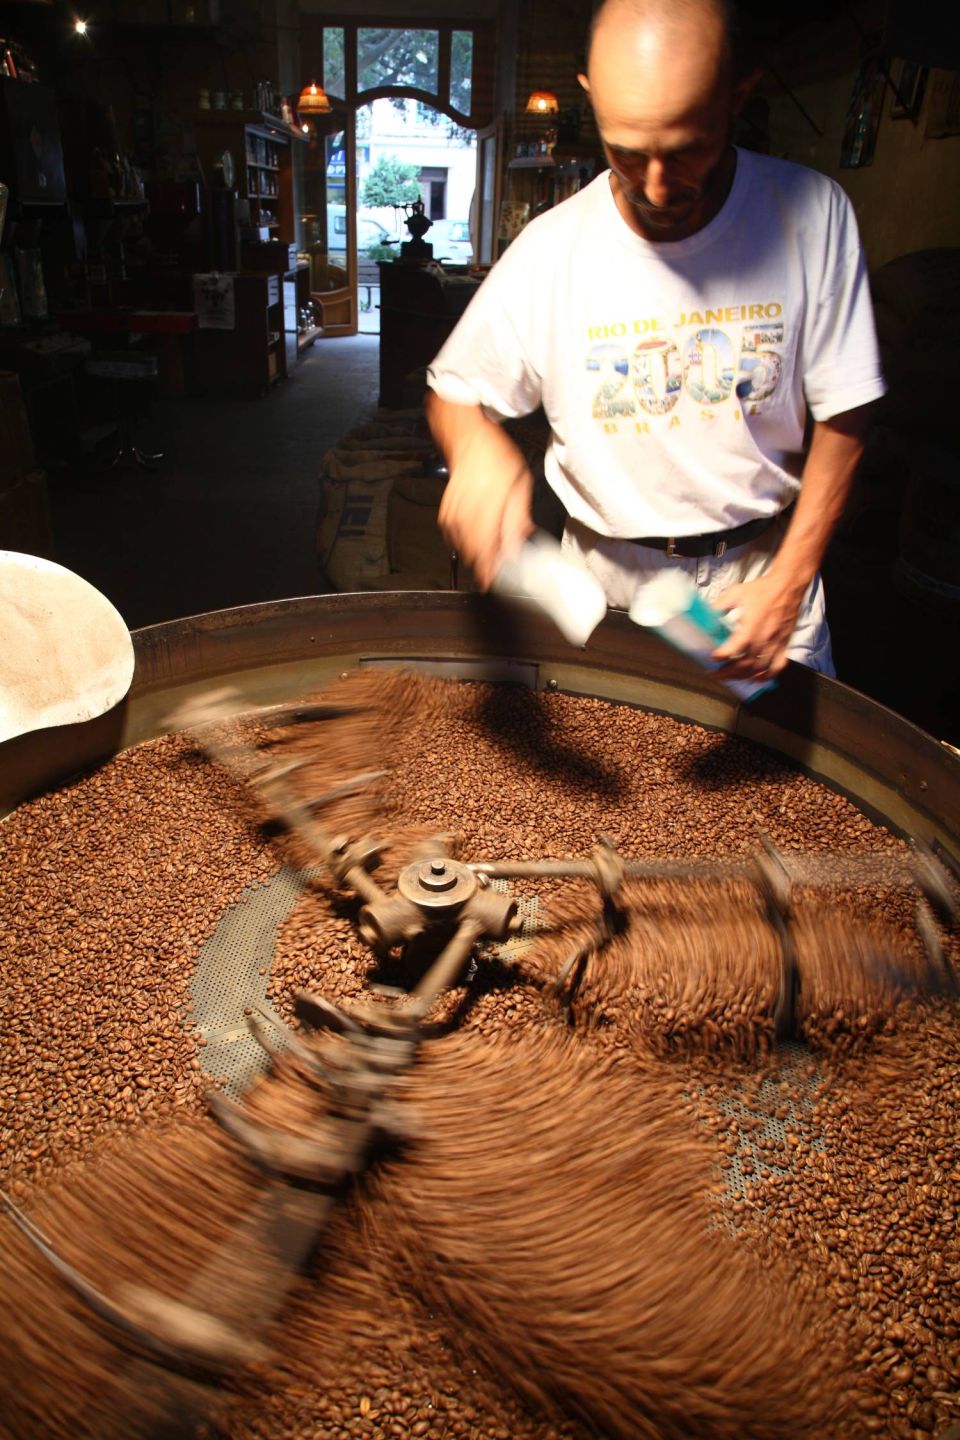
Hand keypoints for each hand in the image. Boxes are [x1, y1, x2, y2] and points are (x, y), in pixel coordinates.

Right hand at [436, 421, 534, 588]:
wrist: (466, 439)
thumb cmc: (494, 456)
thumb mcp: (519, 484)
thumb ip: (517, 518)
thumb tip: (518, 543)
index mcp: (484, 511)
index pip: (486, 554)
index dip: (490, 574)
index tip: (494, 584)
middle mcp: (464, 517)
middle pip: (473, 556)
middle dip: (487, 566)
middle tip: (500, 571)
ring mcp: (452, 518)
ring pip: (464, 550)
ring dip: (478, 556)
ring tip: (493, 555)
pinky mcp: (445, 516)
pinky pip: (456, 540)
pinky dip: (468, 545)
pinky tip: (480, 540)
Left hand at [711, 572, 806, 680]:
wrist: (787, 585)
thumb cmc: (763, 589)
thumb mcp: (735, 594)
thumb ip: (719, 606)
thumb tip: (707, 615)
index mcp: (750, 627)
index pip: (734, 649)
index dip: (722, 656)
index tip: (712, 658)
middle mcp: (764, 638)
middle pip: (744, 664)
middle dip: (727, 673)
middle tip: (716, 674)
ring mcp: (775, 643)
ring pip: (758, 669)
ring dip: (743, 677)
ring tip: (731, 677)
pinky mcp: (784, 644)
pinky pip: (778, 666)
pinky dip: (767, 675)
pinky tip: (757, 678)